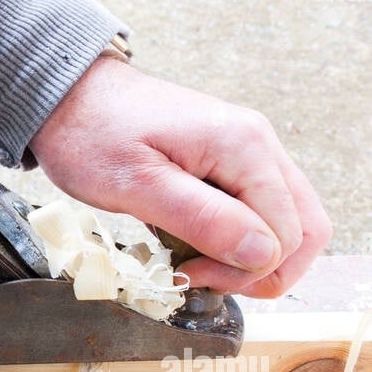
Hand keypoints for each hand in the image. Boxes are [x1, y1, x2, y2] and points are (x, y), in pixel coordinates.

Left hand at [28, 56, 330, 296]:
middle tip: (203, 277)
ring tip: (197, 261)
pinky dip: (234, 236)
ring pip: (286, 222)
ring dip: (250, 256)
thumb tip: (263, 254)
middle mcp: (258, 144)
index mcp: (244, 147)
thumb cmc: (91, 133)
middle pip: (304, 230)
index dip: (248, 269)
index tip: (192, 274)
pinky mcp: (228, 159)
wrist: (66, 94)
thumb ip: (202, 218)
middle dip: (262, 269)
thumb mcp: (137, 184)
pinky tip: (192, 239)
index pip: (288, 234)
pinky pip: (257, 209)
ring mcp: (247, 150)